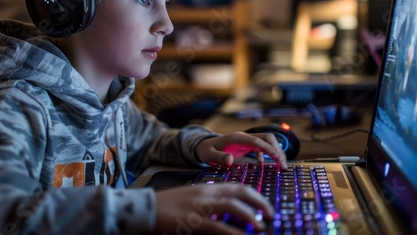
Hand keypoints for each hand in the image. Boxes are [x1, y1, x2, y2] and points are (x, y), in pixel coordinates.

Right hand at [155, 183, 272, 233]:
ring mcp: (200, 207)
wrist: (146, 207)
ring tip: (260, 226)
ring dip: (250, 216)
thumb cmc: (169, 205)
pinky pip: (218, 227)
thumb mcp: (191, 197)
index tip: (264, 204)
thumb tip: (227, 209)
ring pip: (232, 207)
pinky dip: (233, 232)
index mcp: (206, 187)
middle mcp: (206, 194)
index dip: (254, 195)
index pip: (236, 186)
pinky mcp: (193, 222)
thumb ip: (209, 200)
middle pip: (239, 193)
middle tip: (269, 214)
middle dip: (258, 202)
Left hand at [195, 132, 287, 168]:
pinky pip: (263, 147)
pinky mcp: (248, 145)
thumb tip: (229, 160)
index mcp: (237, 138)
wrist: (204, 146)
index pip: (257, 140)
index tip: (278, 159)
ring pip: (268, 142)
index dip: (269, 149)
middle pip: (267, 138)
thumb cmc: (206, 150)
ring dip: (276, 152)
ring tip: (282, 166)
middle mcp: (244, 137)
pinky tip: (266, 164)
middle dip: (277, 150)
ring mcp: (247, 140)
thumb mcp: (209, 155)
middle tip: (284, 166)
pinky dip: (269, 154)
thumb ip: (218, 157)